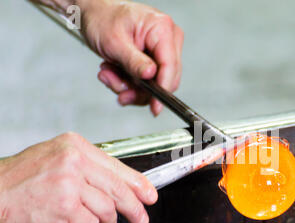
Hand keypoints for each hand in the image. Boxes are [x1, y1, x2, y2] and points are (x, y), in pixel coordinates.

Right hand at [0, 132, 156, 222]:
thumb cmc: (21, 178)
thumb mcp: (57, 159)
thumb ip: (87, 167)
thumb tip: (116, 184)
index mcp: (76, 146)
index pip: (117, 166)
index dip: (138, 184)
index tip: (149, 195)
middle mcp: (75, 161)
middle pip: (118, 189)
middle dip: (134, 208)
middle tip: (141, 219)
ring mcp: (70, 183)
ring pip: (107, 209)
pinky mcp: (65, 206)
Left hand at [77, 0, 183, 115]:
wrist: (93, 13)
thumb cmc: (102, 18)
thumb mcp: (114, 42)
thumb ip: (134, 61)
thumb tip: (151, 76)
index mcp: (162, 28)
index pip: (170, 66)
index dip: (163, 89)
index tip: (155, 107)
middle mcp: (167, 39)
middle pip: (165, 79)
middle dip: (139, 89)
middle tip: (118, 89)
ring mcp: (161, 50)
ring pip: (155, 85)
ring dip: (129, 86)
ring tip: (108, 74)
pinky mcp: (154, 60)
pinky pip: (147, 82)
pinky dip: (128, 83)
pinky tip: (114, 72)